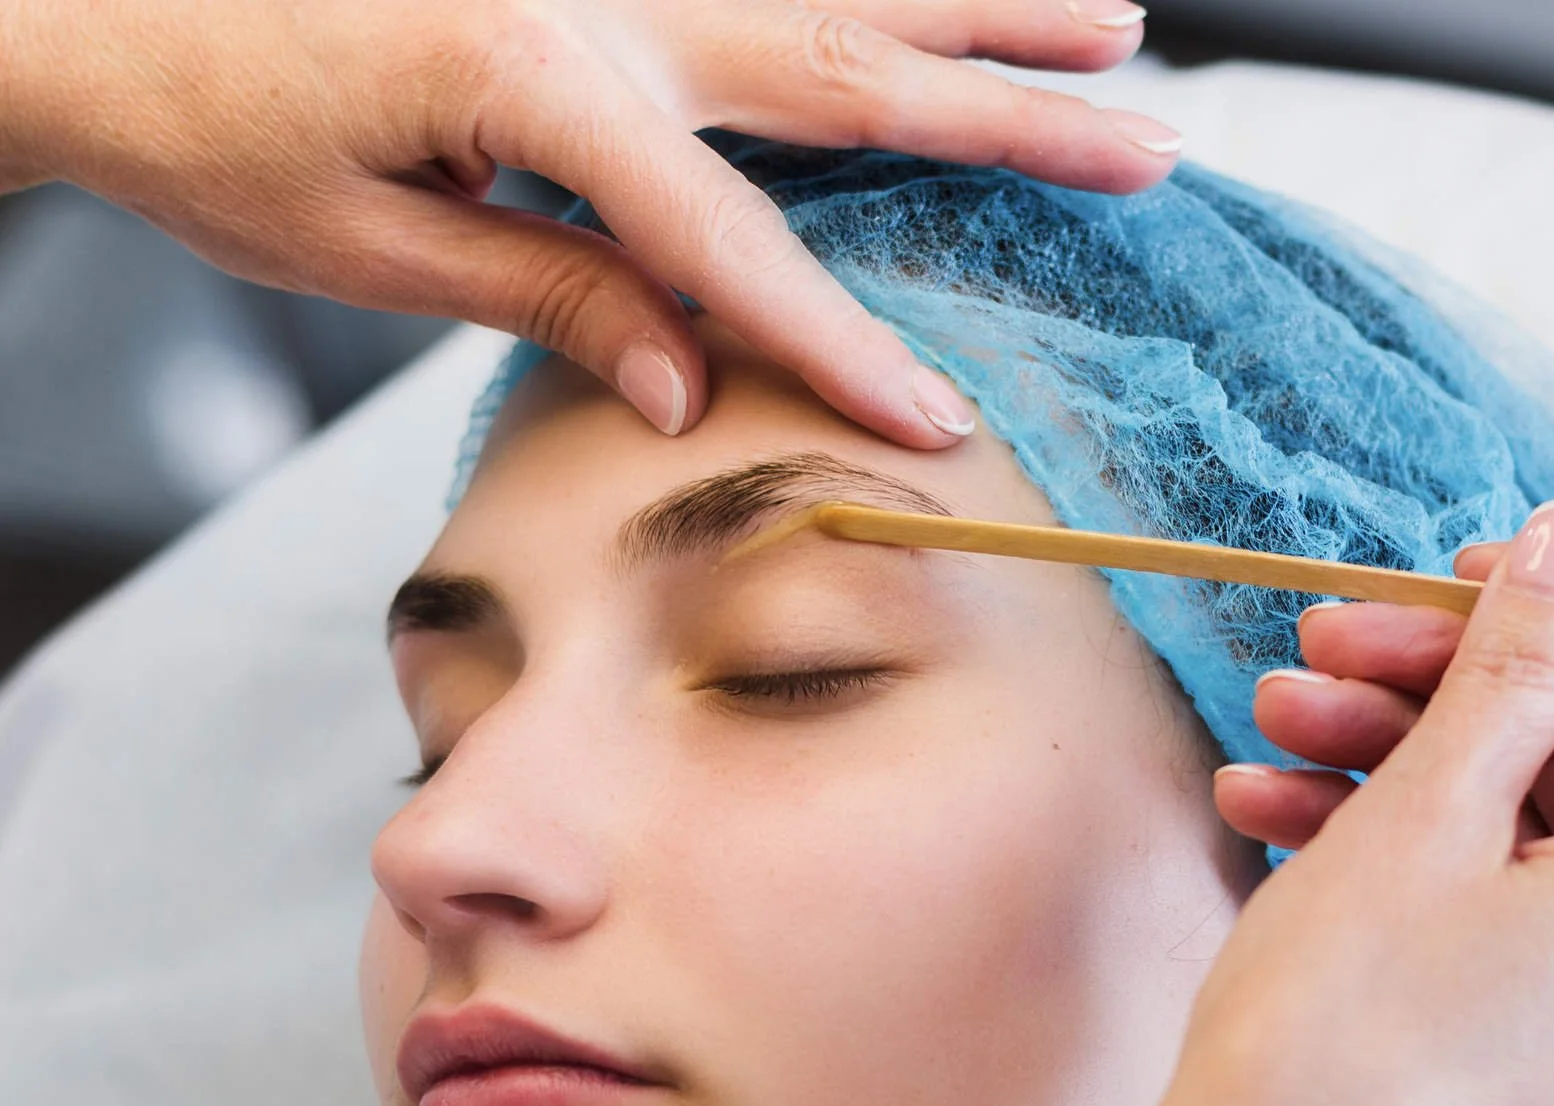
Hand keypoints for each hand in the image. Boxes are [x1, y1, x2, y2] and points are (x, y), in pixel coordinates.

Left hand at [0, 0, 1176, 444]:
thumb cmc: (210, 125)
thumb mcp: (375, 250)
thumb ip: (553, 295)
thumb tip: (688, 381)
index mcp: (542, 70)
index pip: (732, 240)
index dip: (841, 340)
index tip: (940, 419)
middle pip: (845, 66)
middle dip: (1009, 117)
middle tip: (1144, 140)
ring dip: (978, 11)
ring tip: (1112, 23)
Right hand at [1144, 503, 1553, 1105]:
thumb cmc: (1328, 1050)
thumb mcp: (1417, 823)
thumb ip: (1511, 671)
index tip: (1464, 577)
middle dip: (1451, 684)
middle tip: (1325, 643)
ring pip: (1526, 836)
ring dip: (1401, 762)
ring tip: (1269, 730)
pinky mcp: (1544, 1061)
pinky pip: (1496, 918)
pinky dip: (1402, 857)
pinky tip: (1273, 818)